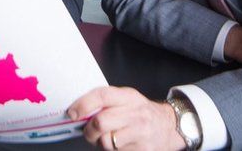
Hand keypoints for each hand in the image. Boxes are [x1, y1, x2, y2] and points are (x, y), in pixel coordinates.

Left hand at [68, 86, 183, 149]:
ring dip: (101, 143)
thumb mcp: (127, 99)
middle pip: (101, 122)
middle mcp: (136, 114)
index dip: (83, 104)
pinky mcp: (143, 150)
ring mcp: (141, 133)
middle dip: (89, 130)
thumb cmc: (141, 112)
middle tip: (89, 131)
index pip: (102, 96)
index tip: (72, 113)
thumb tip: (79, 111)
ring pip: (106, 142)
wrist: (168, 126)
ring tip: (107, 138)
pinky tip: (119, 145)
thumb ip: (106, 102)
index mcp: (129, 97)